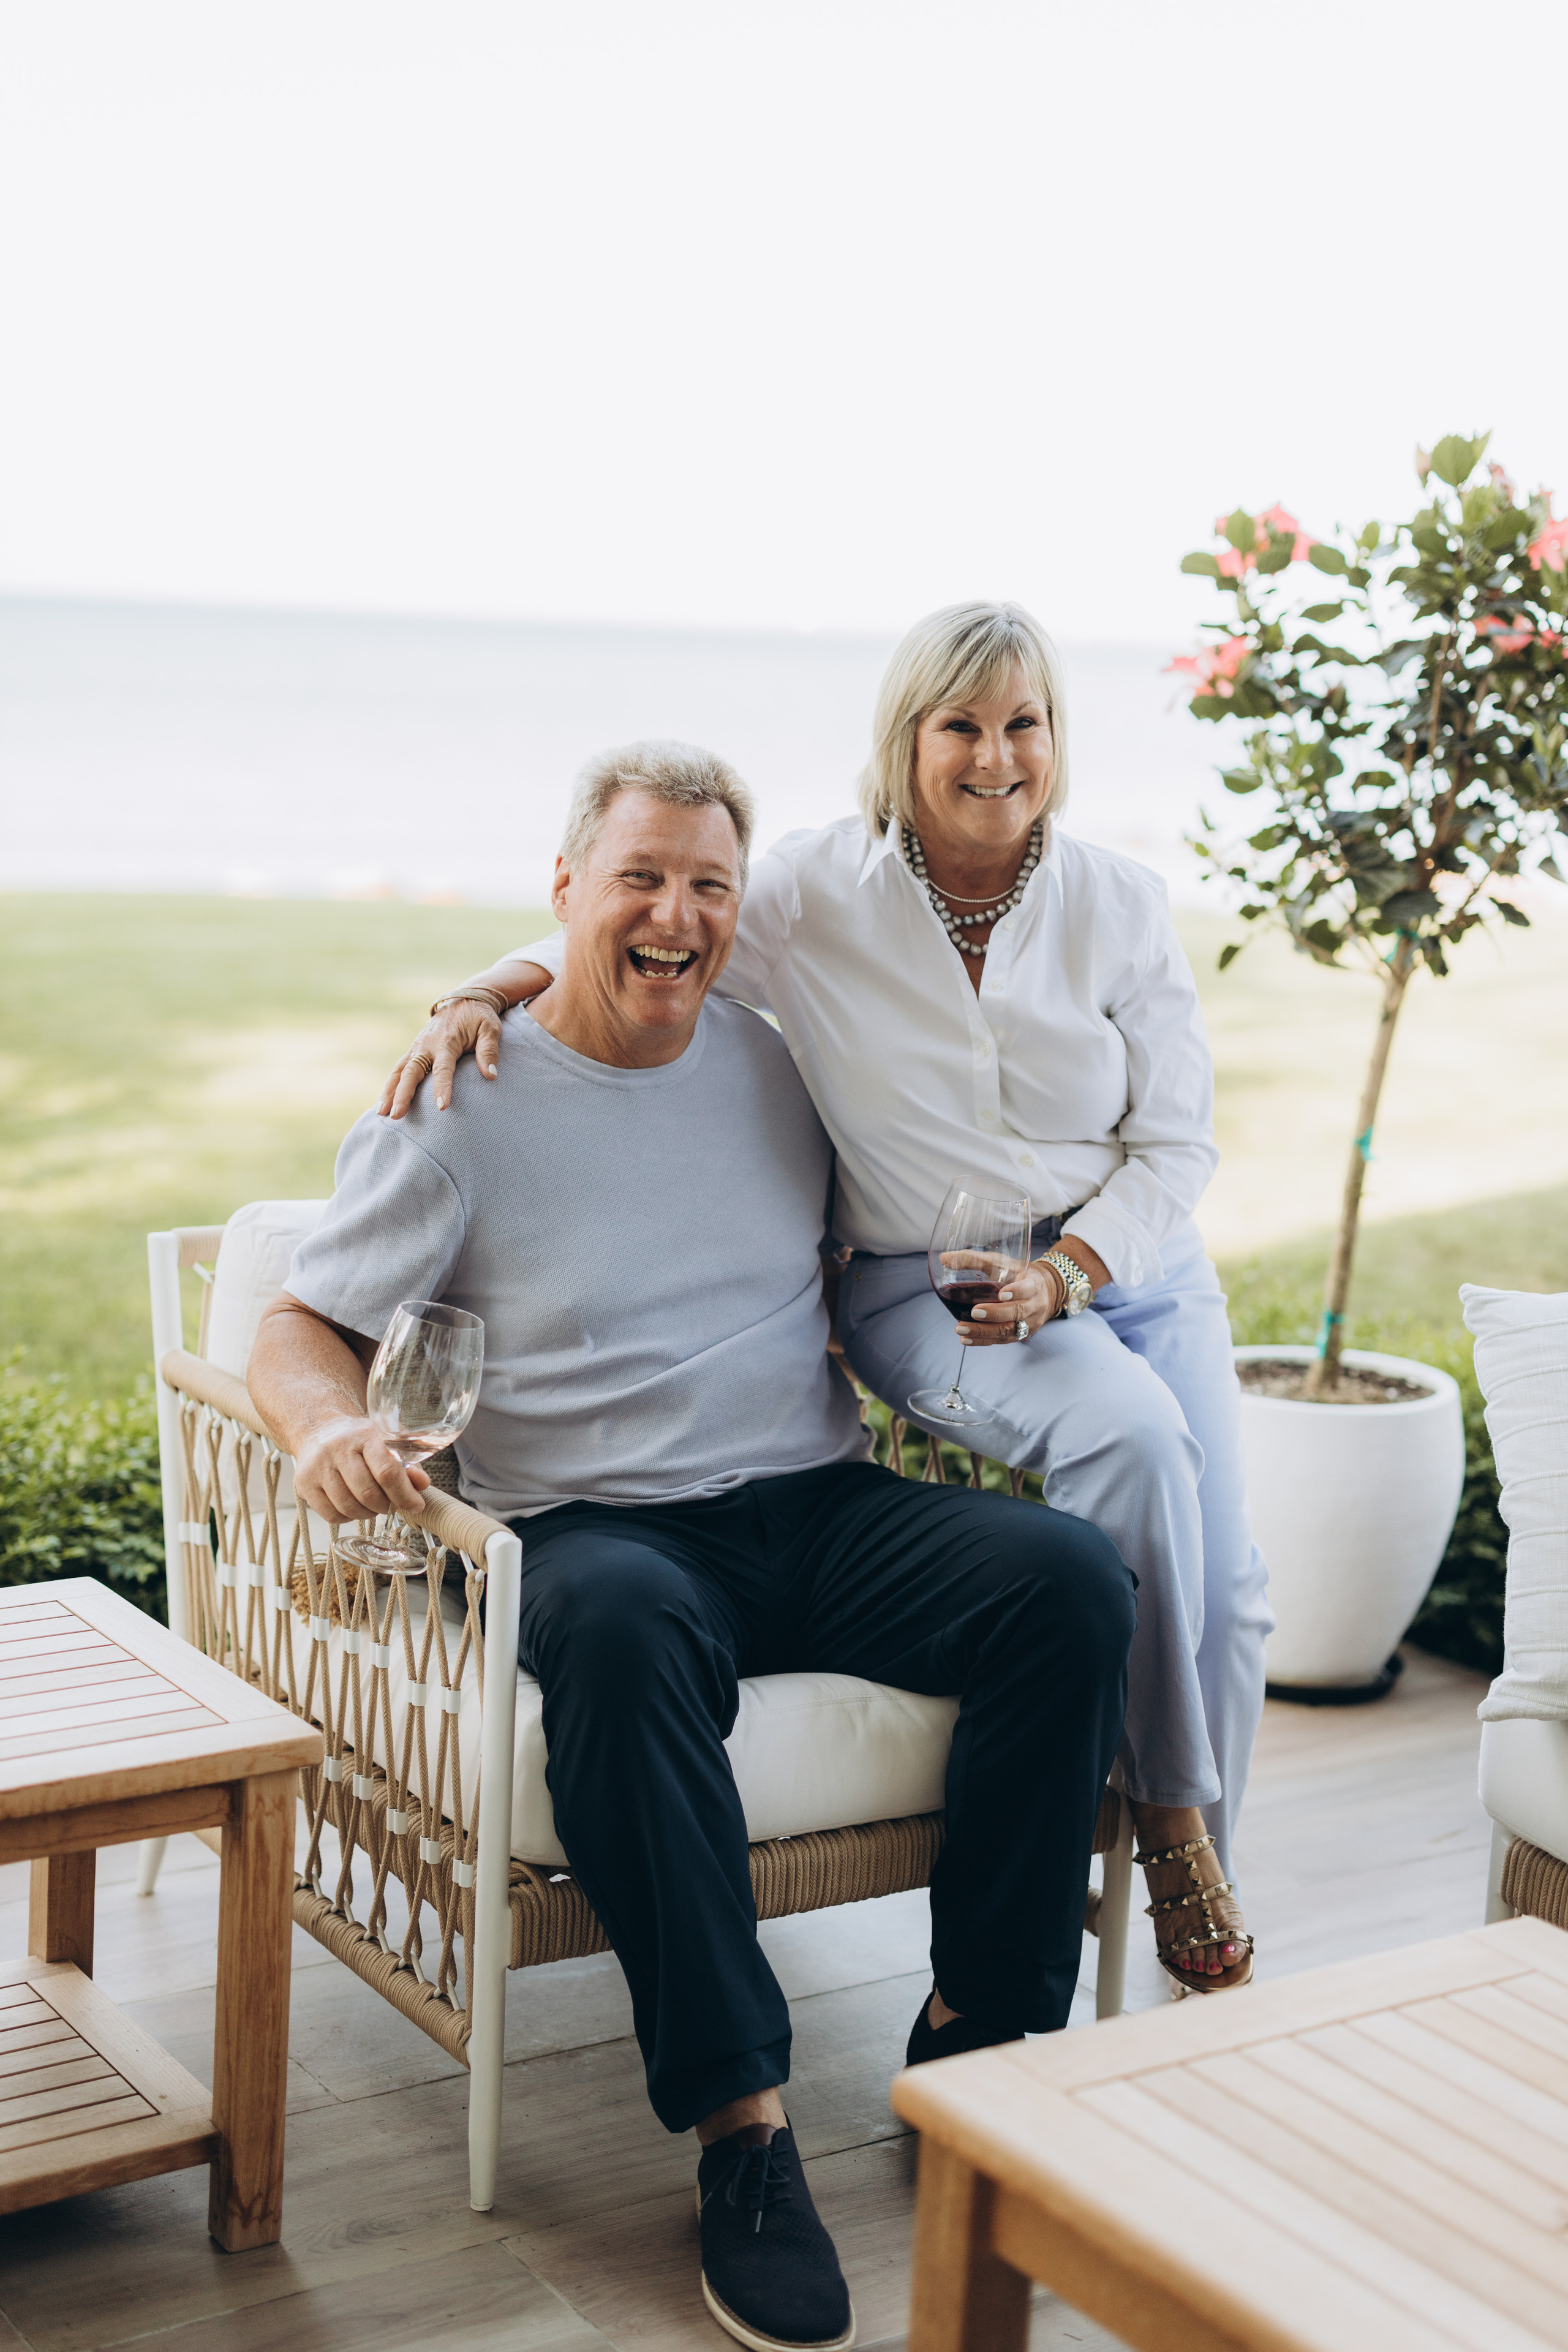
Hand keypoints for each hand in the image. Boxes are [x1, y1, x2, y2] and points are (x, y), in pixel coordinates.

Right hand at [293, 1414, 432, 1523]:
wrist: (320, 1430)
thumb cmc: (359, 1439)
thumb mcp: (387, 1441)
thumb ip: (407, 1463)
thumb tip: (422, 1484)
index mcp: (364, 1434)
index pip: (386, 1471)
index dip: (404, 1494)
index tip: (416, 1505)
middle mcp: (337, 1448)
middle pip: (367, 1493)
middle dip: (386, 1505)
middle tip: (391, 1505)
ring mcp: (317, 1466)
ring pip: (348, 1507)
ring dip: (368, 1514)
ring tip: (373, 1505)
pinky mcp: (303, 1483)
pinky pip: (331, 1515)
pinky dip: (348, 1517)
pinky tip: (354, 1506)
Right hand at [377, 1003, 500, 1118]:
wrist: (463, 1000)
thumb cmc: (479, 1017)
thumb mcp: (490, 1028)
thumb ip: (489, 1050)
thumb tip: (491, 1075)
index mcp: (446, 1041)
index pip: (442, 1068)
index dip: (442, 1087)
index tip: (441, 1107)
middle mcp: (427, 1045)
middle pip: (411, 1072)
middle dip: (403, 1095)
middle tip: (396, 1115)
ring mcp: (417, 1047)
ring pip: (399, 1071)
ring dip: (389, 1092)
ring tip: (381, 1113)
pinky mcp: (414, 1050)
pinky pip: (399, 1069)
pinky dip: (390, 1085)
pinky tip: (384, 1103)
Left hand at [958, 1258, 1064, 1345]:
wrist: (1045, 1292)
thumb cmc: (1018, 1274)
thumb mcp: (1002, 1263)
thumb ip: (975, 1260)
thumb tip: (944, 1258)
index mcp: (1034, 1283)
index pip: (1028, 1288)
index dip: (1017, 1291)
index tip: (1002, 1293)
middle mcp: (1036, 1305)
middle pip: (1017, 1312)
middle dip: (995, 1314)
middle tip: (973, 1313)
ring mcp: (1031, 1323)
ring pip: (1009, 1330)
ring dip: (984, 1332)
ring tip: (961, 1329)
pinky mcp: (1023, 1335)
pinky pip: (1003, 1340)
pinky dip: (984, 1341)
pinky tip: (966, 1340)